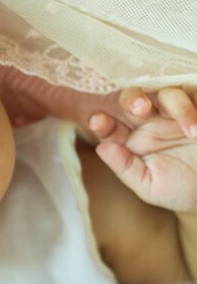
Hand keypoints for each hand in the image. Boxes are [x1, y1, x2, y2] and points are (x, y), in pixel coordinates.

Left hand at [88, 87, 196, 212]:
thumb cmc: (179, 190)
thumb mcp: (150, 186)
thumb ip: (125, 168)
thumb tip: (102, 147)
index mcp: (131, 139)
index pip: (110, 126)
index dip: (102, 122)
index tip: (97, 121)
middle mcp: (150, 121)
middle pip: (133, 98)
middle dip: (132, 99)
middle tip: (140, 108)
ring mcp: (175, 113)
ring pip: (167, 93)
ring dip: (175, 104)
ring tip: (191, 131)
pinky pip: (195, 96)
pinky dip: (194, 108)